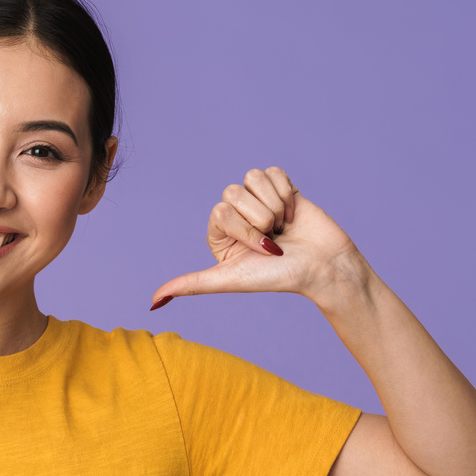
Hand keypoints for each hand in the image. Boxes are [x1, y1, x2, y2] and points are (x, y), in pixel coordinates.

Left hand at [150, 167, 359, 307]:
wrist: (322, 267)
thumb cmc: (277, 277)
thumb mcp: (229, 280)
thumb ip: (191, 285)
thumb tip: (153, 302)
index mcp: (218, 232)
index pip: (220, 211)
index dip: (245, 229)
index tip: (260, 249)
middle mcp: (235, 214)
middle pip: (233, 192)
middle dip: (260, 218)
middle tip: (274, 239)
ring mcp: (257, 199)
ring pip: (252, 177)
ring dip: (274, 204)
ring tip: (283, 226)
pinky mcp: (280, 187)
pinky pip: (273, 172)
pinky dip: (287, 193)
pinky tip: (293, 214)